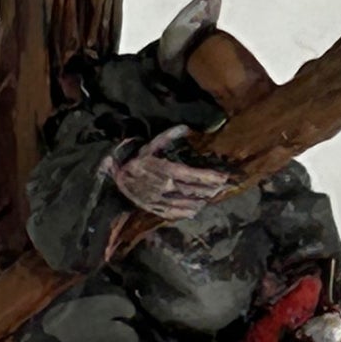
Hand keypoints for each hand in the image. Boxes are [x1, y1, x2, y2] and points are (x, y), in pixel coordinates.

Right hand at [109, 129, 232, 221]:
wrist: (117, 176)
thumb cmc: (136, 159)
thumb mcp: (151, 145)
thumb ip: (169, 136)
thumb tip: (186, 127)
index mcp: (166, 171)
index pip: (194, 175)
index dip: (210, 177)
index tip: (223, 177)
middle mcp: (165, 188)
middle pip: (194, 191)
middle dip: (210, 190)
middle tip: (222, 187)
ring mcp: (160, 201)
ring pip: (186, 205)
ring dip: (201, 201)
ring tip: (210, 197)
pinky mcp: (154, 209)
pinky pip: (174, 214)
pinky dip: (186, 213)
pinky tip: (194, 210)